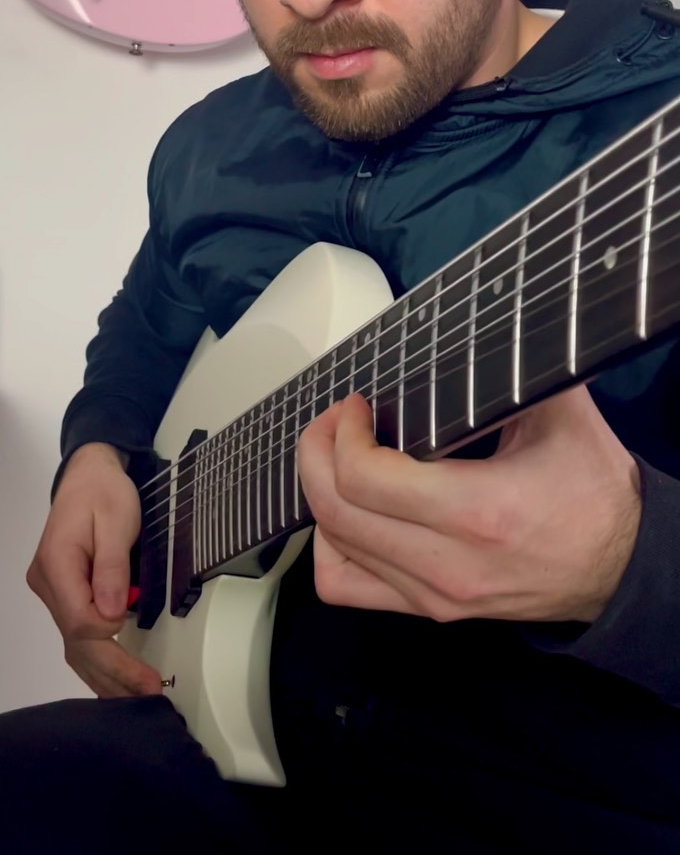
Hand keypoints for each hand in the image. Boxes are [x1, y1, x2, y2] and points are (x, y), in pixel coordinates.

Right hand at [27, 442, 161, 696]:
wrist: (89, 474)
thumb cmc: (105, 493)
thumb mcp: (116, 520)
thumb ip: (111, 566)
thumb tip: (111, 613)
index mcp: (56, 564)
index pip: (77, 618)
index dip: (108, 633)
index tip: (137, 632)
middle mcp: (47, 584)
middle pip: (76, 640)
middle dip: (113, 670)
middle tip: (149, 690)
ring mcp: (52, 592)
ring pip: (74, 646)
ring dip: (105, 674)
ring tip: (136, 697)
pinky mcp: (64, 595)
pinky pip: (77, 635)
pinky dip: (97, 660)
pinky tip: (116, 682)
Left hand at [297, 386, 641, 624]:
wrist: (622, 567)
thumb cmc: (593, 490)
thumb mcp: (559, 412)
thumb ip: (506, 370)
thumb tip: (464, 329)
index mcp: (477, 510)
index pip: (365, 477)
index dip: (342, 432)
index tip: (356, 405)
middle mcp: (448, 562)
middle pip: (335, 510)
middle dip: (316, 452)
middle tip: (334, 421)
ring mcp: (435, 595)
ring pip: (332, 550)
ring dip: (321, 494)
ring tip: (338, 458)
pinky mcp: (431, 610)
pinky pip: (346, 586)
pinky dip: (332, 546)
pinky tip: (349, 512)